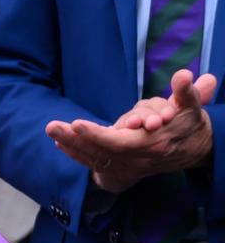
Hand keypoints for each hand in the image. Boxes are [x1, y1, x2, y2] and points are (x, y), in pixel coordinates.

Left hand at [45, 70, 216, 192]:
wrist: (191, 151)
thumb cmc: (189, 124)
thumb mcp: (191, 107)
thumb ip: (186, 92)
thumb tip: (184, 75)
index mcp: (149, 145)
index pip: (116, 142)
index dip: (95, 135)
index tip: (76, 124)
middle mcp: (133, 159)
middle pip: (97, 151)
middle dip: (73, 139)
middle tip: (51, 126)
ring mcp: (124, 165)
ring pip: (91, 157)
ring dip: (69, 145)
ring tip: (52, 130)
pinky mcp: (118, 167)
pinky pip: (92, 162)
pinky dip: (76, 153)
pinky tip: (60, 143)